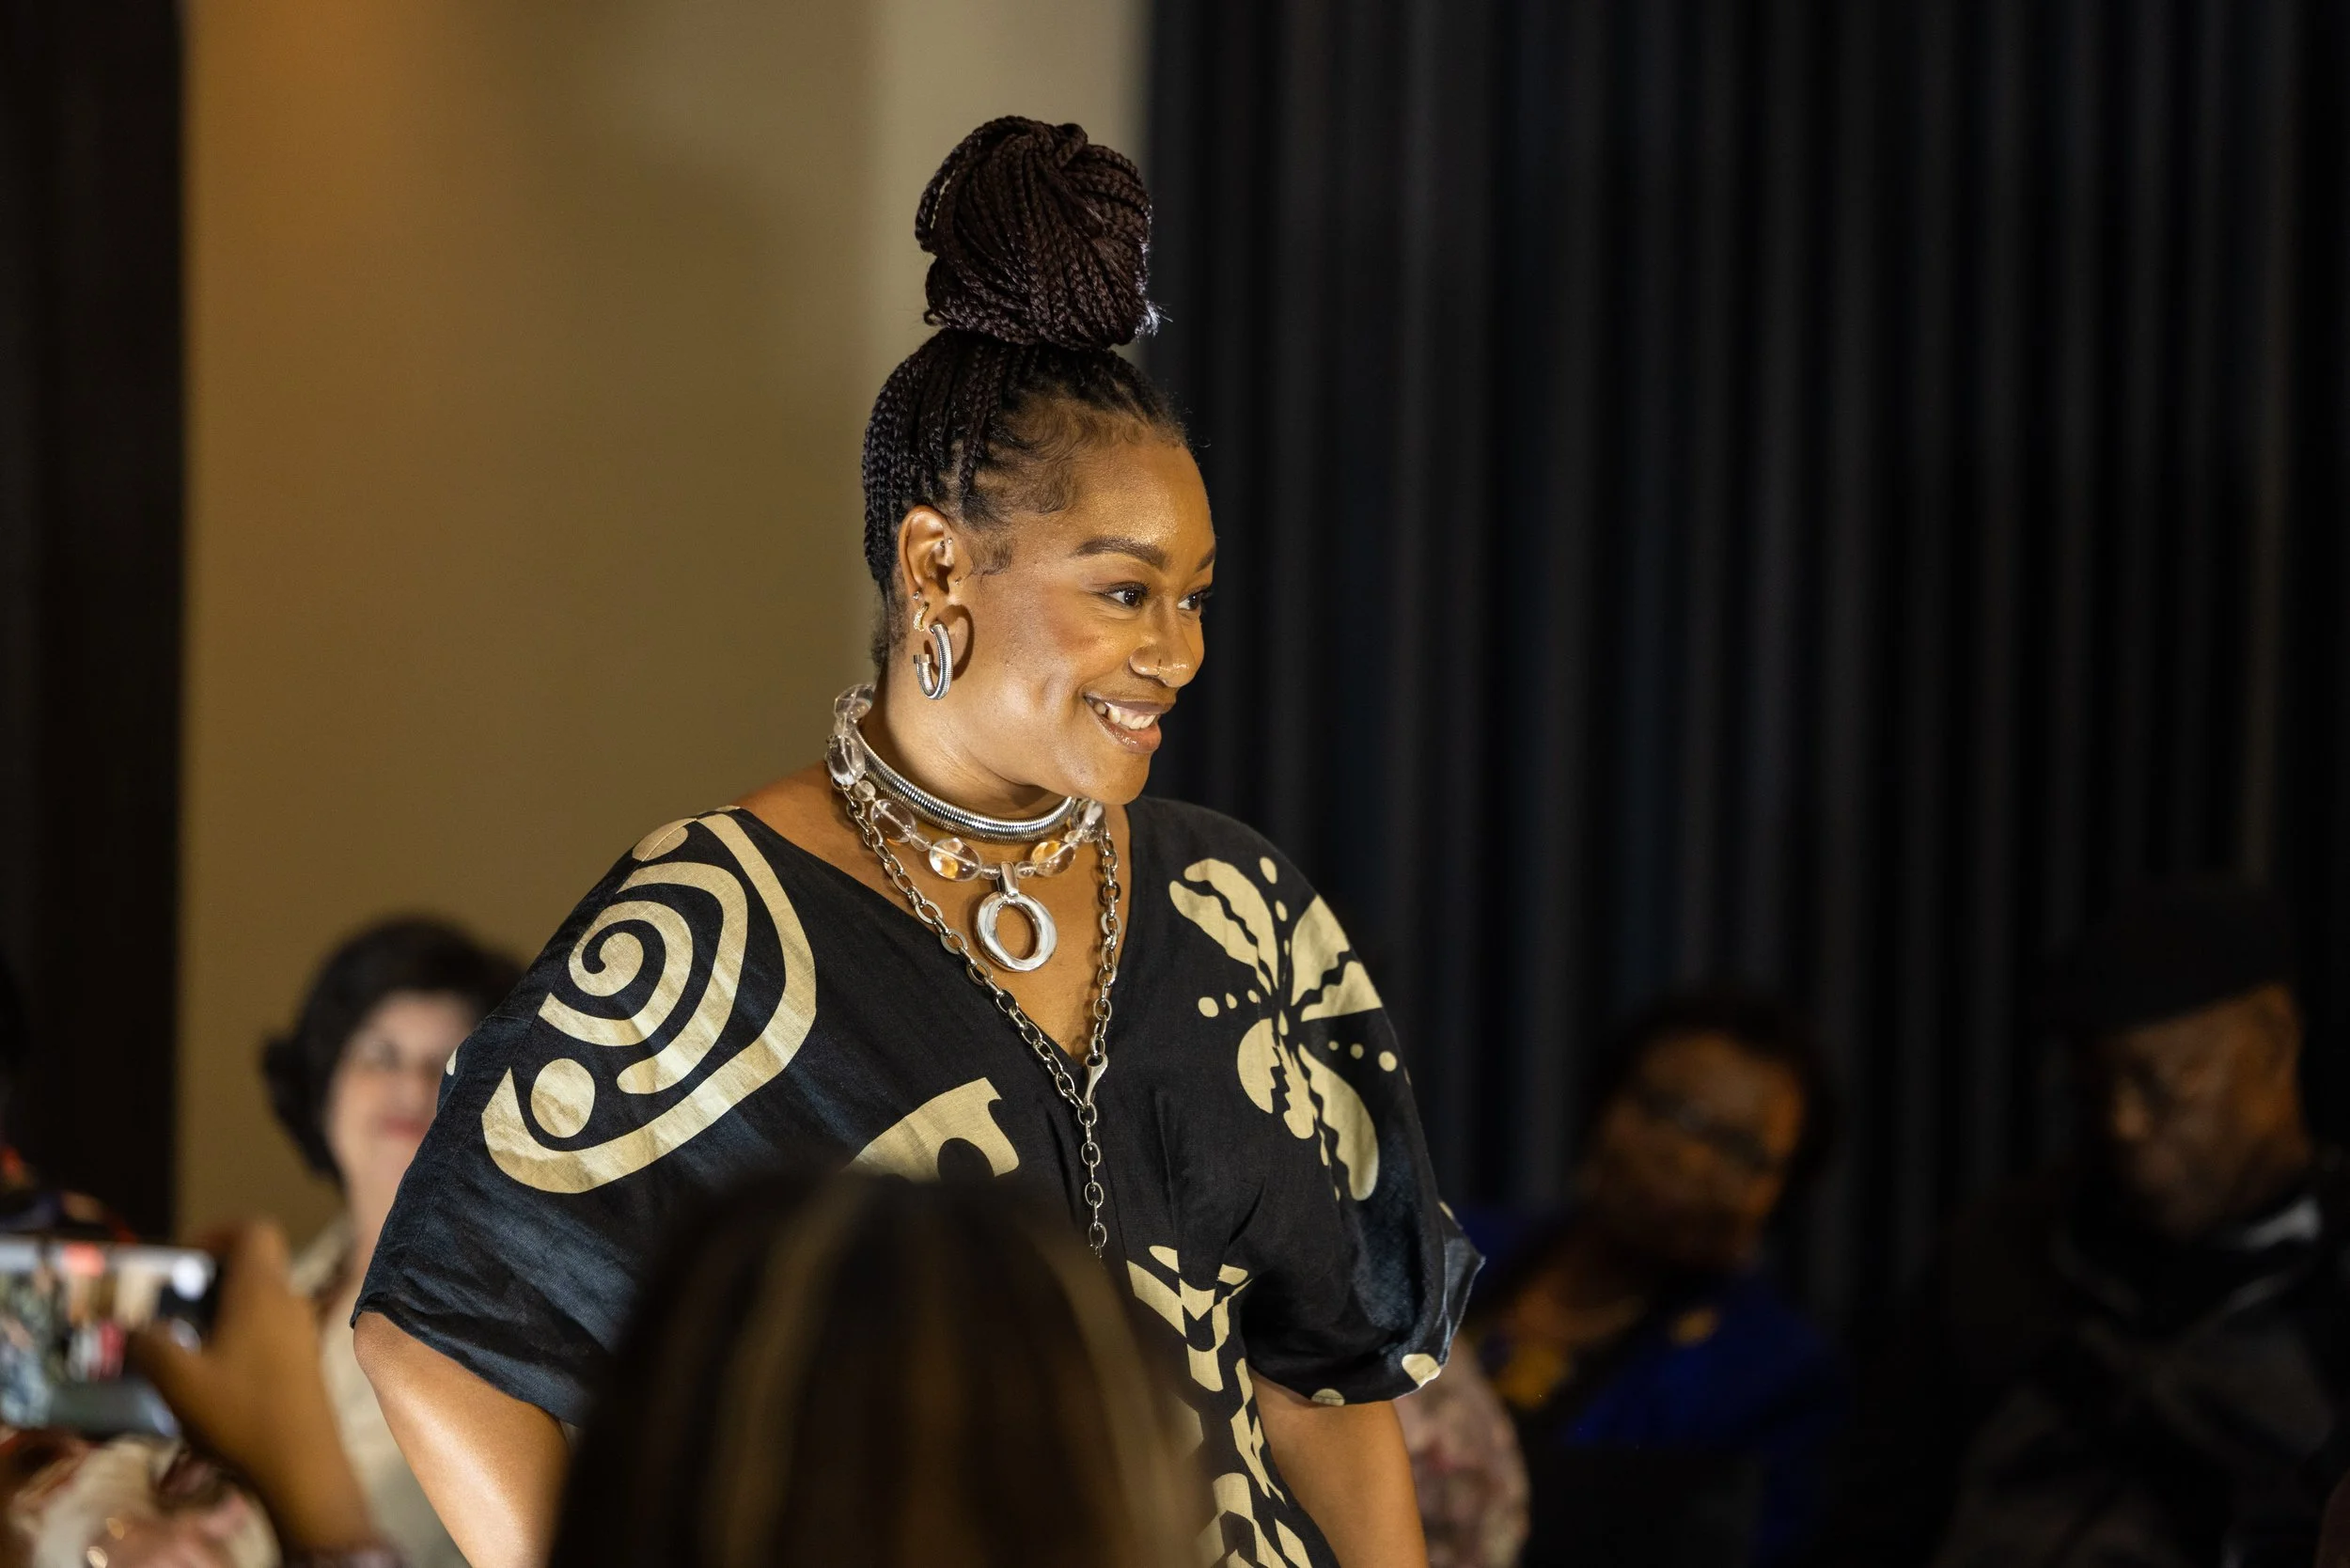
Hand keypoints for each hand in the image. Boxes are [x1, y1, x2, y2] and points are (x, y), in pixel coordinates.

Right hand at [128, 1222, 377, 1552]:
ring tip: (184, 1345)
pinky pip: (269, 1331)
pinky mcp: (305, 1362)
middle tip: (172, 1307)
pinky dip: (239, 1338)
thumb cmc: (239, 1414)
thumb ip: (148, 1345)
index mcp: (263, 1292)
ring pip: (261, 1301)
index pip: (254, 1230)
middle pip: (254, 1265)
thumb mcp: (177, 1380)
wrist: (302, 1466)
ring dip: (223, 1312)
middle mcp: (289, 1303)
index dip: (218, 1232)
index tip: (184, 1259)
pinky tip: (212, 1376)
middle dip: (210, 1278)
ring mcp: (302, 1333)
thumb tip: (132, 1329)